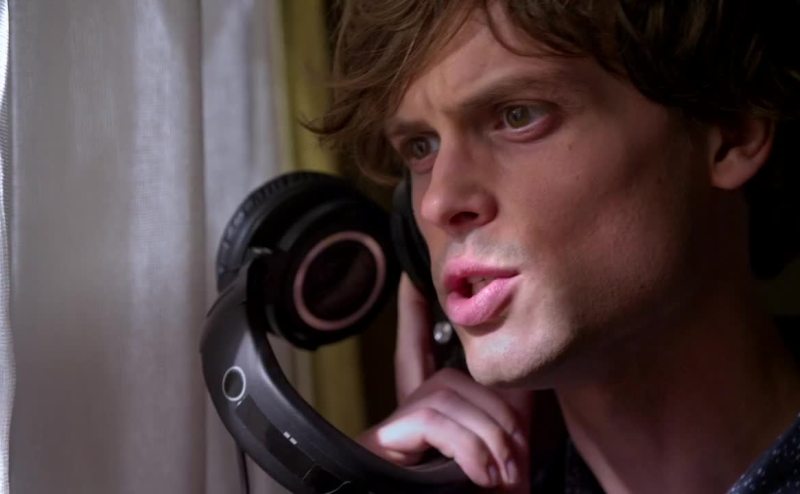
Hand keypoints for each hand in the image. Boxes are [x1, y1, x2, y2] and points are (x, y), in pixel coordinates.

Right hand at [358, 275, 532, 490]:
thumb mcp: (503, 460)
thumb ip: (511, 427)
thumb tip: (526, 405)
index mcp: (436, 414)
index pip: (419, 350)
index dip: (414, 314)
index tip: (410, 279)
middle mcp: (410, 413)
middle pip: (452, 375)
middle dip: (498, 412)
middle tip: (520, 460)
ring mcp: (395, 429)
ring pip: (447, 394)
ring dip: (489, 436)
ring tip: (505, 476)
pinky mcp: (384, 445)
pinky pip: (432, 419)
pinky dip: (468, 446)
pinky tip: (482, 477)